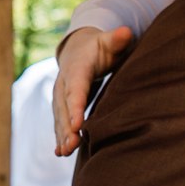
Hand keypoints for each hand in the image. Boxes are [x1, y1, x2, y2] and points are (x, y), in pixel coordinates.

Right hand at [51, 26, 135, 155]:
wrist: (78, 51)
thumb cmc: (99, 48)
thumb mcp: (108, 41)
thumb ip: (116, 39)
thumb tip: (125, 32)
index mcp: (76, 70)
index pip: (76, 89)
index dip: (76, 107)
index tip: (78, 124)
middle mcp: (63, 85)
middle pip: (64, 109)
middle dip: (66, 128)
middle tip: (72, 145)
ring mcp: (59, 98)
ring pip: (60, 119)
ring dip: (62, 136)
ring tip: (65, 152)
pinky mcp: (61, 108)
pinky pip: (59, 124)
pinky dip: (59, 138)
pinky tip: (60, 153)